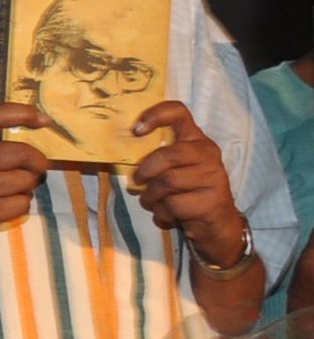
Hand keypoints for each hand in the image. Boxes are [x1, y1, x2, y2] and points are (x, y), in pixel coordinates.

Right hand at [0, 101, 52, 255]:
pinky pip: (23, 204)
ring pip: (28, 182)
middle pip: (26, 153)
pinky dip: (18, 207)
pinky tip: (1, 207)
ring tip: (5, 192)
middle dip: (37, 163)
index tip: (42, 120)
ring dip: (24, 189)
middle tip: (32, 169)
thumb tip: (29, 144)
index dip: (25, 113)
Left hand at [133, 101, 247, 268]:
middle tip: (138, 181)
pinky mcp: (213, 201)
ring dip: (151, 197)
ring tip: (152, 202)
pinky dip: (161, 213)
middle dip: (146, 171)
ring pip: (167, 182)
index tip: (136, 130)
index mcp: (196, 140)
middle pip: (168, 155)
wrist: (216, 225)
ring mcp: (214, 177)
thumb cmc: (187, 192)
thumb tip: (121, 149)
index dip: (155, 115)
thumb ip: (158, 157)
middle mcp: (208, 154)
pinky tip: (167, 216)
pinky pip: (173, 205)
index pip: (179, 113)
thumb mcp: (174, 170)